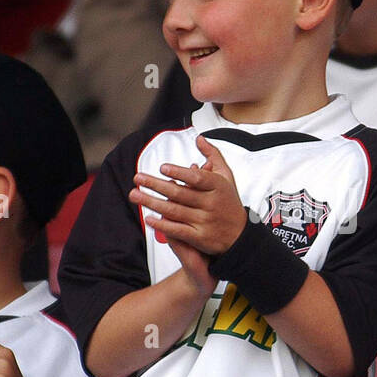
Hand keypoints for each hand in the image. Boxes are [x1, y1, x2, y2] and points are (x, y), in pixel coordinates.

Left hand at [130, 136, 246, 256]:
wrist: (241, 235)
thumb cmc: (229, 202)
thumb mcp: (227, 177)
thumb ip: (213, 155)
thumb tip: (200, 138)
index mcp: (218, 187)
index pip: (197, 178)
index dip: (179, 172)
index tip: (162, 167)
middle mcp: (211, 204)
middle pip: (180, 193)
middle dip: (156, 185)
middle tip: (138, 178)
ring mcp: (205, 221)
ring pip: (175, 211)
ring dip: (152, 202)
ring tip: (135, 195)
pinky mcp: (200, 238)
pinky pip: (178, 230)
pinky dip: (162, 225)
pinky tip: (149, 218)